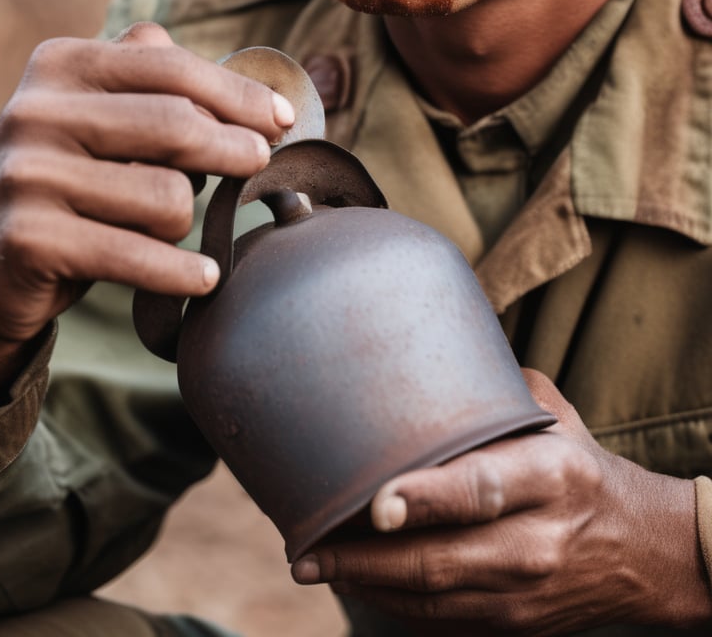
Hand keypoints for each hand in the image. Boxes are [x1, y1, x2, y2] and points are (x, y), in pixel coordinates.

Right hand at [0, 22, 293, 419]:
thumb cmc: (61, 186)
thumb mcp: (91, 118)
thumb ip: (149, 81)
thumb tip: (244, 83)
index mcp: (59, 65)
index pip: (171, 68)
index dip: (239, 94)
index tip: (283, 118)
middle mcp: (36, 110)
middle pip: (177, 126)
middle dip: (235, 149)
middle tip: (260, 164)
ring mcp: (27, 174)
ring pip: (166, 196)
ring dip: (186, 222)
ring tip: (172, 229)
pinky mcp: (30, 238)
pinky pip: (138, 255)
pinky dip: (181, 273)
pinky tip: (204, 278)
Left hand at [292, 371, 710, 633]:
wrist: (644, 552)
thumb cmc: (580, 468)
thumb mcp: (552, 418)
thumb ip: (490, 391)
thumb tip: (417, 344)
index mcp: (549, 473)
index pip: (481, 489)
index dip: (426, 499)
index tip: (375, 501)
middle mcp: (536, 537)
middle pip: (441, 558)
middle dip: (366, 556)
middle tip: (308, 543)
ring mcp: (524, 590)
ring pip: (432, 597)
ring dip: (365, 581)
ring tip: (314, 561)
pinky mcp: (513, 623)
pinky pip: (440, 619)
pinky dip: (393, 601)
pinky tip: (356, 578)